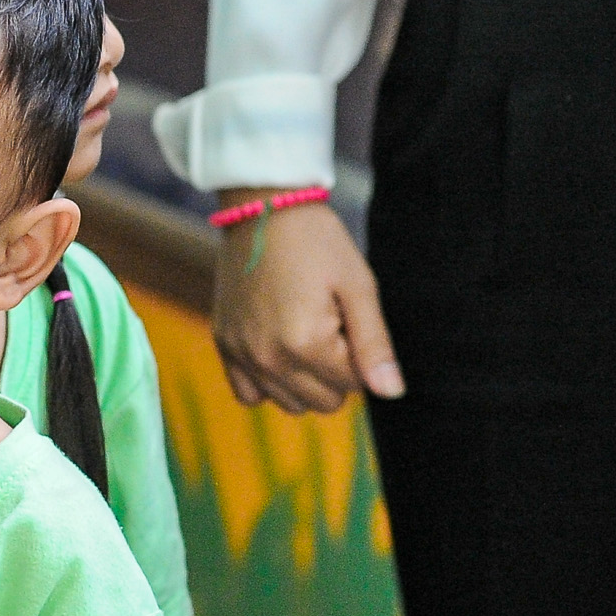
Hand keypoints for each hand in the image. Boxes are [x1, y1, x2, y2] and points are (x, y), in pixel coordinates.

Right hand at [210, 195, 401, 413]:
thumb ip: (375, 344)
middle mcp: (268, 358)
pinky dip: (268, 384)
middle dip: (337, 372)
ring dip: (305, 381)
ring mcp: (241, 355)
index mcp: (305, 343)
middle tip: (330, 325)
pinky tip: (278, 353)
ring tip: (304, 335)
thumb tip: (392, 392)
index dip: (362, 354)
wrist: (263, 211)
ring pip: (291, 405)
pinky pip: (249, 396)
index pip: (355, 385)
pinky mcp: (224, 346)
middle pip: (325, 402)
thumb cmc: (318, 243)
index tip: (348, 317)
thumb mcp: (358, 287)